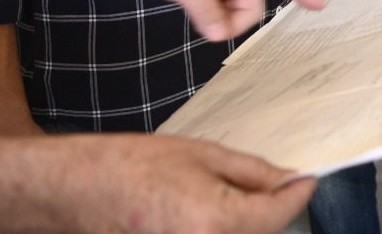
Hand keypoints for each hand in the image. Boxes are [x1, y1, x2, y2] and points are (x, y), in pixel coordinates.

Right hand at [50, 134, 315, 233]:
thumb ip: (251, 172)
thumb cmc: (130, 166)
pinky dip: (222, 229)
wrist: (74, 191)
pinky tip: (207, 209)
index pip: (279, 214)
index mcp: (216, 221)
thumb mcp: (200, 155)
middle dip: (271, 208)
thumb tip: (287, 179)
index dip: (298, 192)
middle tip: (269, 181)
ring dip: (246, 222)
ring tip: (227, 194)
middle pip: (263, 233)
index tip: (307, 177)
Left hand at [122, 0, 324, 42]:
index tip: (319, 4)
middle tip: (208, 24)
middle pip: (253, 3)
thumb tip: (220, 35)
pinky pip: (222, 6)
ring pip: (236, 7)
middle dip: (235, 19)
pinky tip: (193, 5)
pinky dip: (212, 13)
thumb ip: (203, 8)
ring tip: (194, 6)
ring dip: (220, 17)